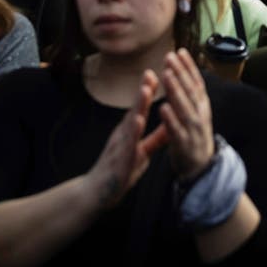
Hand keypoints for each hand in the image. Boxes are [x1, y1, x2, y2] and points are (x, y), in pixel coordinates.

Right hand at [87, 73, 168, 208]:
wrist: (96, 194)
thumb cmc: (120, 171)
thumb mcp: (142, 153)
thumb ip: (156, 139)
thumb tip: (171, 125)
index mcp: (128, 133)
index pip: (139, 109)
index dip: (146, 91)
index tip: (154, 72)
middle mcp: (123, 136)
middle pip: (133, 110)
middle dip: (142, 92)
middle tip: (149, 72)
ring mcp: (119, 148)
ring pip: (129, 124)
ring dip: (137, 107)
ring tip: (145, 89)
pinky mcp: (119, 162)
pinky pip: (127, 146)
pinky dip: (132, 134)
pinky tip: (137, 122)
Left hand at [157, 49, 215, 180]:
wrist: (201, 167)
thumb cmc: (194, 135)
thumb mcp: (197, 112)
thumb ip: (190, 95)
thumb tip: (184, 71)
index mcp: (202, 106)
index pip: (196, 82)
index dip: (189, 66)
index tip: (179, 51)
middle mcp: (200, 115)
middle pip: (190, 90)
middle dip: (180, 72)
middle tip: (169, 56)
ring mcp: (193, 129)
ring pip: (184, 107)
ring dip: (176, 90)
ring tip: (166, 74)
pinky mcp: (184, 144)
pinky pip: (177, 130)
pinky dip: (171, 119)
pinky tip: (163, 107)